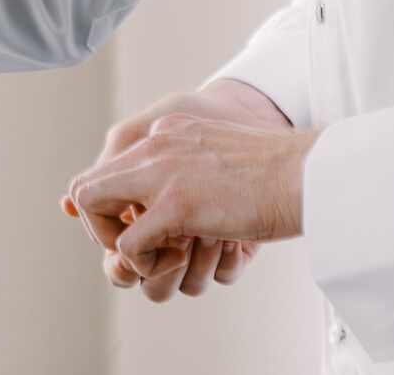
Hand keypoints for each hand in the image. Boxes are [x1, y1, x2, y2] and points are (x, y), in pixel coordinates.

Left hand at [62, 80, 288, 299]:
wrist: (308, 172)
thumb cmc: (277, 172)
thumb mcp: (219, 151)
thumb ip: (191, 161)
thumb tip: (180, 196)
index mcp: (167, 131)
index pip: (108, 166)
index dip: (111, 205)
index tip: (136, 227)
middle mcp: (156, 145)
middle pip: (85, 186)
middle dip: (100, 225)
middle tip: (135, 247)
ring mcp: (163, 173)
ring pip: (90, 207)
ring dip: (115, 242)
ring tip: (154, 254)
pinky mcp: (176, 204)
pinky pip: (126, 244)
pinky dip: (142, 261)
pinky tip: (176, 258)